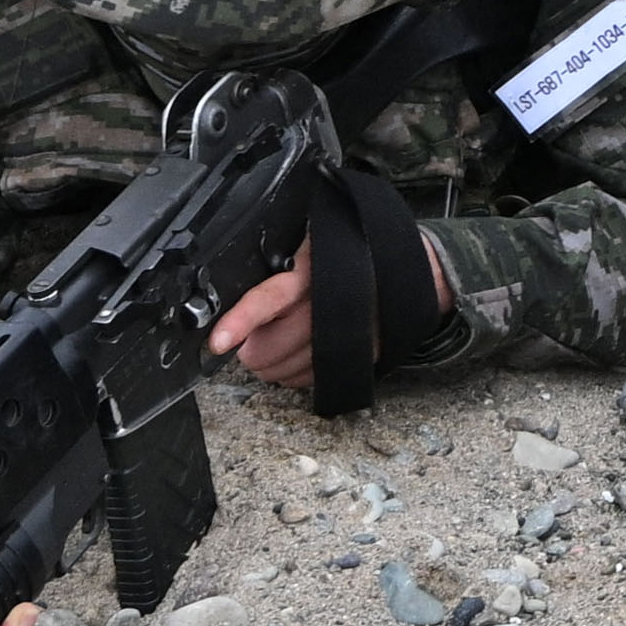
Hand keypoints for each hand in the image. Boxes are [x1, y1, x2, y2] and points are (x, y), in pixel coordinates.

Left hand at [213, 239, 446, 394]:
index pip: (266, 301)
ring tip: (275, 346)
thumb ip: (281, 263)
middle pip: (266, 351)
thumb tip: (238, 281)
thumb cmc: (353, 252)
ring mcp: (340, 340)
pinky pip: (307, 381)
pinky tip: (298, 355)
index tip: (218, 343)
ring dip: (271, 366)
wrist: (408, 272)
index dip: (239, 323)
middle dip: (250, 350)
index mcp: (308, 276)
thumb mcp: (312, 245)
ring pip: (283, 372)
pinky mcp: (353, 359)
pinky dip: (294, 374)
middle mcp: (324, 311)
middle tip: (247, 340)